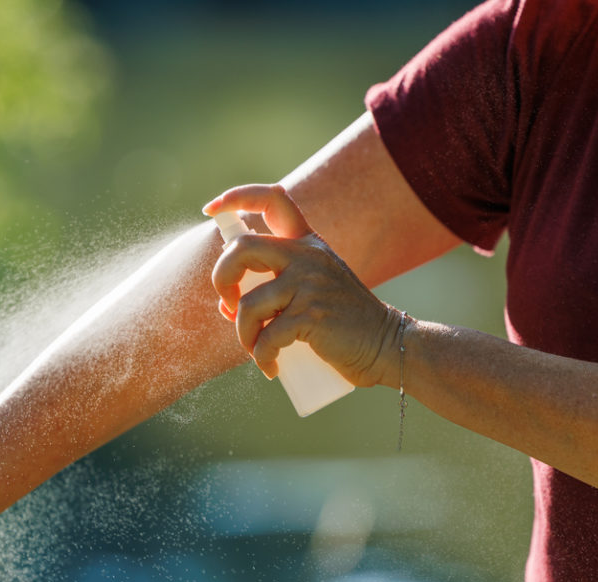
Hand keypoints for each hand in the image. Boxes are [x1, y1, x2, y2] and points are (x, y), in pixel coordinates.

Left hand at [204, 183, 404, 386]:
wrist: (386, 344)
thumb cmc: (342, 323)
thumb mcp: (312, 288)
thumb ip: (276, 285)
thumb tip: (226, 302)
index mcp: (307, 242)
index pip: (273, 199)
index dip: (236, 196)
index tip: (211, 209)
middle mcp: (308, 255)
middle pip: (242, 248)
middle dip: (221, 278)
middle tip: (228, 303)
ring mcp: (310, 283)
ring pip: (248, 304)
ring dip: (243, 335)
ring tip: (256, 351)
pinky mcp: (312, 315)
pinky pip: (267, 337)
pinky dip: (261, 357)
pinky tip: (270, 368)